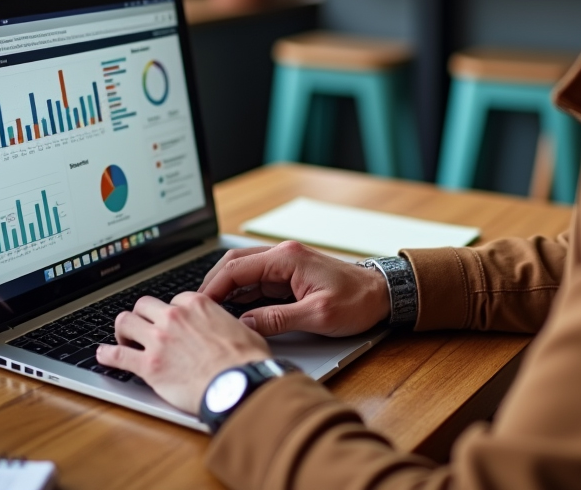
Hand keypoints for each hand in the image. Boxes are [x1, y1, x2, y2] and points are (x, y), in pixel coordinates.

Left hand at [96, 292, 269, 413]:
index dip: (172, 312)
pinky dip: (107, 355)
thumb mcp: (242, 329)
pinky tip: (103, 355)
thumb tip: (230, 328)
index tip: (171, 322)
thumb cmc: (245, 361)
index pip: (173, 299)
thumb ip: (226, 323)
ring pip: (125, 322)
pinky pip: (118, 355)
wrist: (238, 384)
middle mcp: (174, 317)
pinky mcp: (149, 366)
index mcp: (197, 304)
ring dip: (123, 330)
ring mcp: (158, 340)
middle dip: (142, 316)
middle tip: (143, 328)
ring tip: (123, 339)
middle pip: (144, 305)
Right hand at [198, 240, 389, 336]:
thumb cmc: (357, 302)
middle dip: (213, 284)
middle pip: (235, 264)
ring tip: (210, 312)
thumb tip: (245, 325)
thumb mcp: (318, 316)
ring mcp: (286, 264)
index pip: (237, 267)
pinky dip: (241, 294)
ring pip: (244, 271)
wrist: (383, 294)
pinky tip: (233, 311)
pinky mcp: (290, 276)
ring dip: (226, 289)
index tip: (198, 305)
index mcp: (288, 258)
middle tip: (197, 308)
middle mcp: (284, 255)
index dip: (213, 287)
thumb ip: (278, 319)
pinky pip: (257, 281)